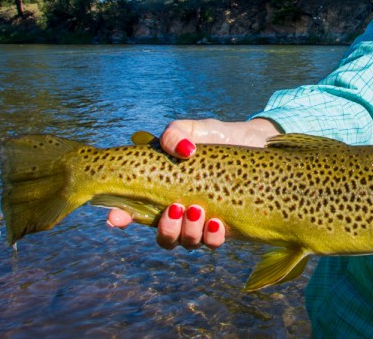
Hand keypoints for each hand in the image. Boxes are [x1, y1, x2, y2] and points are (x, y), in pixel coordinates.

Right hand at [107, 118, 280, 249]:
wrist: (257, 143)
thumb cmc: (218, 137)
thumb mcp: (194, 130)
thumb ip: (175, 134)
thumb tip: (182, 151)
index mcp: (162, 190)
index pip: (133, 210)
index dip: (120, 217)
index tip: (115, 218)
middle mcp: (179, 211)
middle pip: (162, 236)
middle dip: (165, 229)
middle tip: (176, 208)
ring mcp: (202, 222)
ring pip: (186, 242)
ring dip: (188, 233)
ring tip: (198, 211)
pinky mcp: (226, 226)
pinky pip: (213, 242)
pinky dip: (211, 237)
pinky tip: (216, 222)